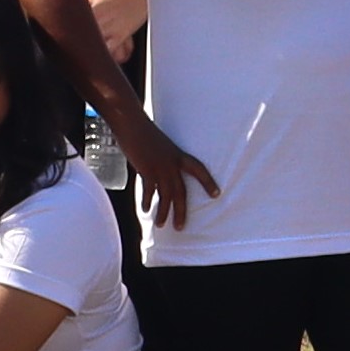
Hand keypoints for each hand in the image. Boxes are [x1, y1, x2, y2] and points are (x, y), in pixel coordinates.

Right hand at [107, 110, 215, 235]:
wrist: (132, 123)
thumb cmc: (144, 132)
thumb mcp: (160, 145)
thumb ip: (162, 160)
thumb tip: (157, 175)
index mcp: (178, 155)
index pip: (199, 169)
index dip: (208, 182)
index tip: (217, 194)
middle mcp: (172, 163)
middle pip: (181, 192)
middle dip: (181, 211)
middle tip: (180, 227)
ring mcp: (160, 166)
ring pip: (166, 195)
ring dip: (163, 212)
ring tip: (161, 225)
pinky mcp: (147, 169)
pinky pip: (150, 191)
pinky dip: (148, 201)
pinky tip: (146, 210)